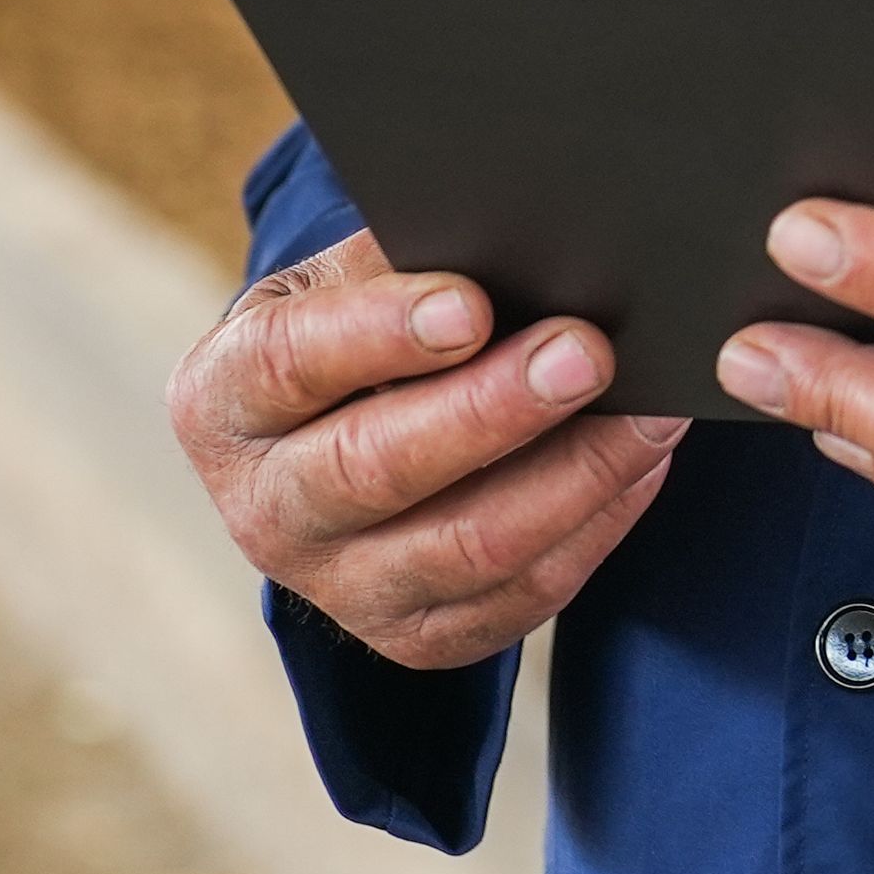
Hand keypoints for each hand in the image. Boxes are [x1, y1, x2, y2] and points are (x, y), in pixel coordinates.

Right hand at [169, 227, 684, 671]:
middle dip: (494, 409)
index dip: (380, 334)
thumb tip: (525, 236)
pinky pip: (522, 594)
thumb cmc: (356, 332)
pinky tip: (642, 463)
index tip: (473, 305)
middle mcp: (263, 509)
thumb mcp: (345, 283)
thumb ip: (407, 259)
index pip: (289, 364)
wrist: (337, 444)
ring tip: (651, 409)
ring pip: (466, 547)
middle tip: (588, 351)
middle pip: (376, 469)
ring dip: (573, 475)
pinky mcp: (419, 637)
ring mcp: (339, 587)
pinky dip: (595, 524)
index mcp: (222, 398)